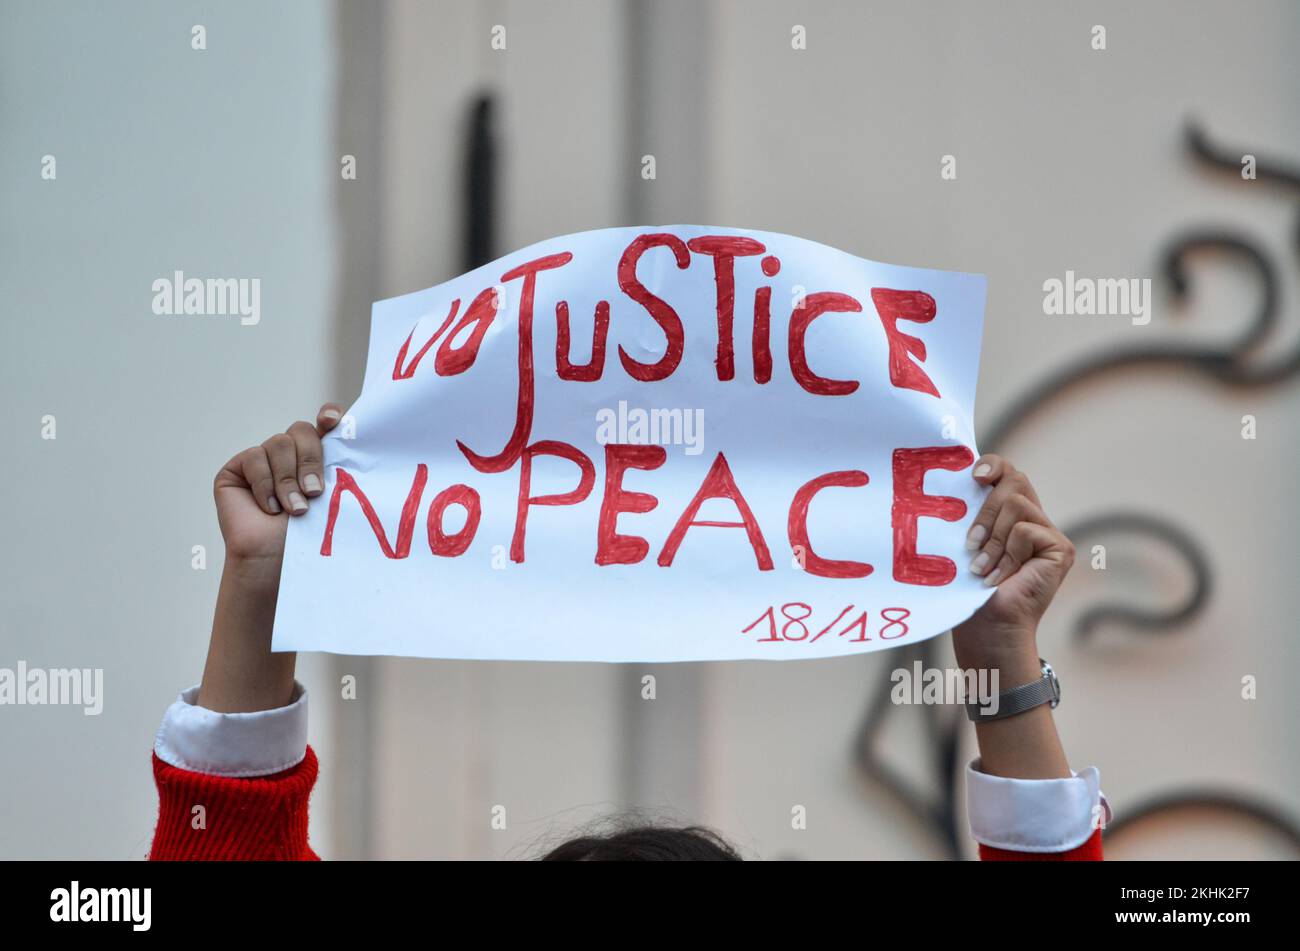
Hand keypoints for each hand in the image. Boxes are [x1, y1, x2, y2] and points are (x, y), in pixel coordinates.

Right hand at [197, 402, 342, 712]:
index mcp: (319, 457)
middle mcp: (292, 455)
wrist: (279, 565)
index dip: (329, 417)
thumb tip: (363, 436)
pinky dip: (264, 484)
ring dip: (289, 480)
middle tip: (316, 493)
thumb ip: (342, 466)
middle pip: (303, 431)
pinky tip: (269, 507)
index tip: (333, 422)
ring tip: (294, 510)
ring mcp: (264, 460)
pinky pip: (254, 457)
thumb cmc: (312, 539)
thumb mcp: (334, 498)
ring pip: (280, 443)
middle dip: (312, 461)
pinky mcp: (238, 469)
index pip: (325, 422)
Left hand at [953, 454, 1074, 673]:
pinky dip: (1007, 553)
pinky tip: (1001, 577)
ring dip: (992, 539)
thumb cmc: (967, 591)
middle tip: (970, 542)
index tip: (973, 476)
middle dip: (986, 508)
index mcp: (1008, 515)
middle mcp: (1033, 519)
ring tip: (983, 568)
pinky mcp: (1060, 549)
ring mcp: (1050, 533)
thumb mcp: (963, 542)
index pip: (1006, 472)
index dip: (993, 465)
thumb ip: (968, 512)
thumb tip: (954, 478)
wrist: (987, 628)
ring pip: (1016, 504)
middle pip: (1015, 479)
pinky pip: (1026, 529)